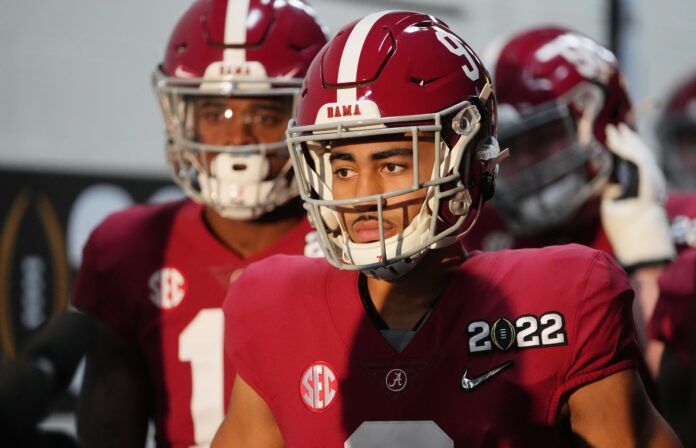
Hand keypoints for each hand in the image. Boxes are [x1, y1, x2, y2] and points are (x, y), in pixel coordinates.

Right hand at [600, 123, 675, 267]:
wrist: (644, 247)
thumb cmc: (623, 230)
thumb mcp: (610, 208)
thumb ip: (612, 187)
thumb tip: (612, 174)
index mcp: (642, 183)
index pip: (632, 156)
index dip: (620, 143)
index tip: (609, 133)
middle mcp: (654, 181)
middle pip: (643, 153)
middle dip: (629, 139)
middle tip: (616, 127)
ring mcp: (658, 185)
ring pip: (649, 158)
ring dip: (636, 145)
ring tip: (625, 134)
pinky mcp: (657, 191)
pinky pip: (650, 165)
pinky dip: (641, 155)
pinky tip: (633, 152)